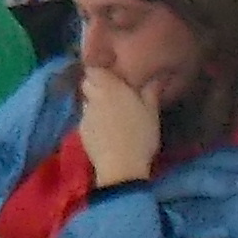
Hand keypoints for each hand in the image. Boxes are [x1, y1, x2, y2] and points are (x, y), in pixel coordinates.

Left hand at [77, 60, 163, 186]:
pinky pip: (86, 119)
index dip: (100, 70)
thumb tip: (156, 76)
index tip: (111, 74)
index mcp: (110, 88)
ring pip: (86, 101)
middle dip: (96, 85)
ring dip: (95, 103)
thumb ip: (151, 91)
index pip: (94, 69)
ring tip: (110, 113)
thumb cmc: (140, 135)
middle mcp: (94, 98)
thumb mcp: (152, 112)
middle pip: (87, 83)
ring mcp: (85, 115)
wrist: (121, 167)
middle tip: (112, 92)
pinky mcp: (81, 132)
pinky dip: (93, 120)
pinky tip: (105, 130)